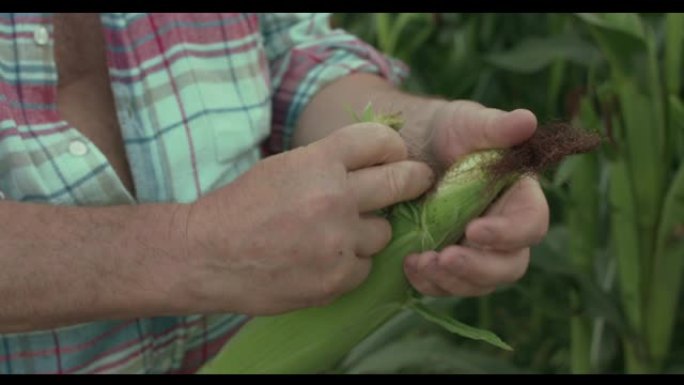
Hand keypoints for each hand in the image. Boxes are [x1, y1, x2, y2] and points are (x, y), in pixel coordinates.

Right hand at [184, 123, 433, 314]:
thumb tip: (375, 163)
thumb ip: (329, 163)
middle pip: (401, 182)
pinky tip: (322, 261)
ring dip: (368, 232)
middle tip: (417, 181)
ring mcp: (338, 241)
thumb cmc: (241, 206)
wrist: (206, 254)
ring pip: (384, 232)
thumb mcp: (284, 167)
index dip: (393, 147)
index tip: (396, 156)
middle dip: (414, 180)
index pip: (381, 141)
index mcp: (319, 161)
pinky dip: (350, 265)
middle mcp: (335, 197)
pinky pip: (365, 268)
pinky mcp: (336, 279)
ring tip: (335, 235)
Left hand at [403, 101, 548, 296]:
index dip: (508, 233)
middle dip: (479, 267)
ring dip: (452, 280)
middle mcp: (504, 231)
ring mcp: (476, 251)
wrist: (408, 149)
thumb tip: (527, 120)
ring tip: (420, 263)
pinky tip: (409, 266)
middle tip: (445, 258)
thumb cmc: (445, 131)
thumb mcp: (467, 122)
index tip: (474, 229)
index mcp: (518, 197)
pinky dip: (430, 283)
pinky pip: (447, 286)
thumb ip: (496, 125)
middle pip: (510, 265)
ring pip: (479, 283)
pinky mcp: (449, 263)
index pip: (530, 224)